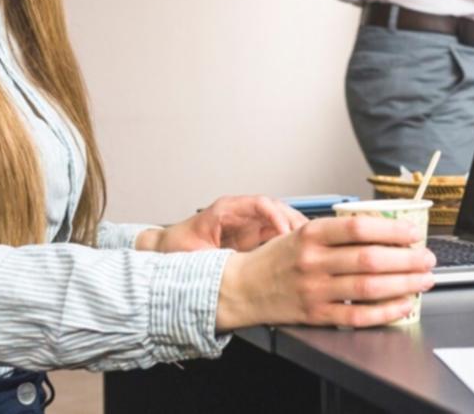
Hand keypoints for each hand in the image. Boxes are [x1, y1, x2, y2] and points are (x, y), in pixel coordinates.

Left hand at [137, 195, 305, 253]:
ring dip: (294, 230)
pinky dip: (288, 240)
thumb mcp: (195, 254)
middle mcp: (239, 213)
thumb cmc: (176, 248)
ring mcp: (246, 223)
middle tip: (308, 239)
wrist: (165, 250)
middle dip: (293, 221)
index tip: (287, 232)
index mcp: (225, 210)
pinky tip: (297, 252)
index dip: (277, 216)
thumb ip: (218, 258)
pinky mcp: (249, 236)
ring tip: (309, 246)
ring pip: (278, 220)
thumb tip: (237, 268)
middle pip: (275, 209)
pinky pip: (274, 233)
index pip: (260, 204)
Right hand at [215, 215, 436, 329]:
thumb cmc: (276, 258)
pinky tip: (402, 304)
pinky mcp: (315, 315)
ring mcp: (314, 290)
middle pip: (370, 258)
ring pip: (368, 286)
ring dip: (403, 283)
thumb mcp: (301, 232)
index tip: (413, 232)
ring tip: (423, 280)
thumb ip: (337, 232)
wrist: (241, 288)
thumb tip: (384, 229)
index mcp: (311, 234)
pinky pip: (357, 315)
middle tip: (427, 258)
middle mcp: (313, 261)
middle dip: (407, 259)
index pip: (358, 228)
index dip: (391, 229)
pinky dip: (384, 311)